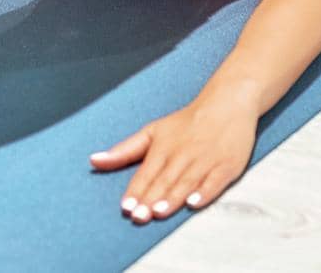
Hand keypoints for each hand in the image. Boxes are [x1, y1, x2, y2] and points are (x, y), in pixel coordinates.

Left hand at [87, 92, 258, 222]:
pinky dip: (205, 192)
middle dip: (150, 199)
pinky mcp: (226, 166)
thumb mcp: (152, 132)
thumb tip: (94, 161)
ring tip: (159, 213)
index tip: (126, 207)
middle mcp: (182, 154)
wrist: (226, 104)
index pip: (146, 173)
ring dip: (172, 198)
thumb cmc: (186, 123)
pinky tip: (194, 202)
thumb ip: (124, 150)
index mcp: (163, 147)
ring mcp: (205, 160)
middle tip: (138, 217)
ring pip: (186, 182)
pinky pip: (214, 181)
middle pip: (164, 180)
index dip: (135, 191)